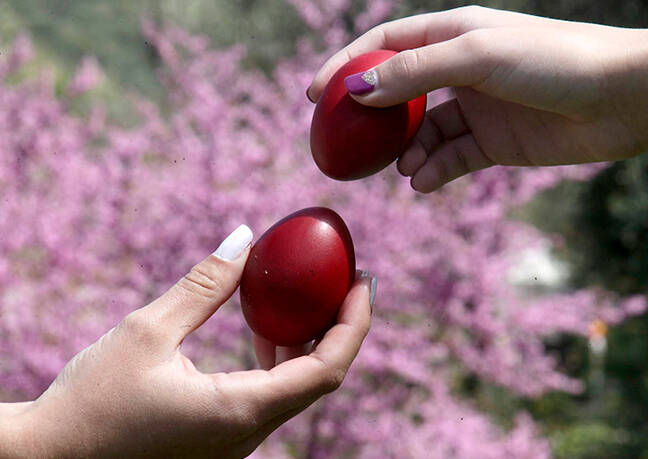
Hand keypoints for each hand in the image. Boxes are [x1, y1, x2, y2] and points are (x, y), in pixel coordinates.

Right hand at [0, 225, 372, 457]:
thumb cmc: (91, 401)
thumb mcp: (147, 332)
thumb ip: (204, 285)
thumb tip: (245, 238)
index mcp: (240, 413)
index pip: (327, 369)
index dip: (354, 323)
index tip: (363, 280)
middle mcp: (247, 435)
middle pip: (319, 379)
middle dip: (337, 327)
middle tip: (341, 279)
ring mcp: (235, 443)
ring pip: (294, 390)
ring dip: (305, 343)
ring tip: (299, 298)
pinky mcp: (220, 441)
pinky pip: (268, 399)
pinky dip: (276, 362)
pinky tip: (261, 331)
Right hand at [308, 6, 647, 191]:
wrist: (622, 99)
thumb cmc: (555, 62)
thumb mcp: (477, 57)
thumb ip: (415, 73)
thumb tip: (357, 89)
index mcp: (454, 34)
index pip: (385, 46)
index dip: (348, 68)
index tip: (316, 97)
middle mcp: (461, 69)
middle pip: (399, 94)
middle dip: (372, 121)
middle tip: (347, 148)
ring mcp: (476, 107)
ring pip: (423, 132)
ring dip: (406, 152)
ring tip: (404, 169)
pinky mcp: (494, 143)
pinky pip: (450, 157)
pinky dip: (433, 170)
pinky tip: (424, 182)